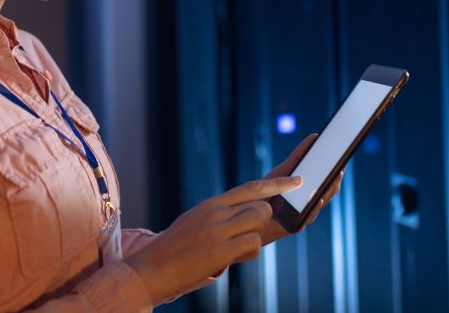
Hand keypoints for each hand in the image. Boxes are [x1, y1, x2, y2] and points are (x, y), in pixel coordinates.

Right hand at [125, 176, 301, 304]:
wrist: (151, 267)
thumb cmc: (175, 248)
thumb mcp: (196, 221)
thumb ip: (221, 214)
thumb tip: (246, 212)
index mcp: (212, 204)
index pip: (252, 187)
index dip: (278, 183)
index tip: (297, 180)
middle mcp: (216, 212)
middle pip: (262, 205)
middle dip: (265, 219)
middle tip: (249, 234)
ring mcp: (218, 230)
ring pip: (260, 221)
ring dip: (255, 238)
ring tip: (234, 249)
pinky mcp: (220, 250)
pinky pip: (253, 245)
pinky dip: (248, 253)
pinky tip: (231, 258)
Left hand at [260, 133, 343, 245]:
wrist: (244, 216)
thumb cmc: (259, 193)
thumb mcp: (279, 171)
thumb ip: (296, 158)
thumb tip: (313, 138)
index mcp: (301, 187)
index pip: (321, 175)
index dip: (332, 165)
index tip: (341, 152)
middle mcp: (303, 200)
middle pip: (326, 188)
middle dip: (335, 177)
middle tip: (341, 164)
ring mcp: (300, 213)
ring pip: (320, 202)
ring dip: (329, 191)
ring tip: (335, 177)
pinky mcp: (294, 225)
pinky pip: (307, 217)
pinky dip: (314, 208)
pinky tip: (318, 198)